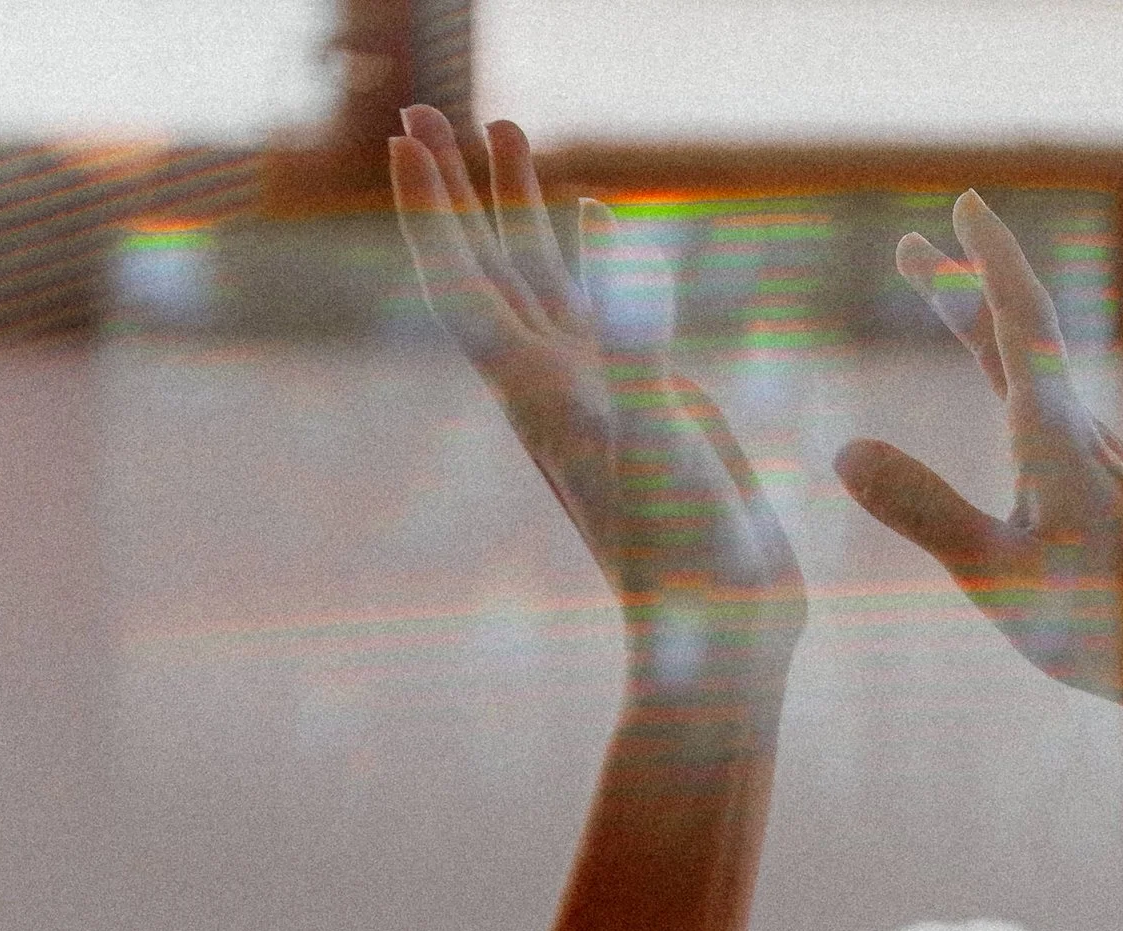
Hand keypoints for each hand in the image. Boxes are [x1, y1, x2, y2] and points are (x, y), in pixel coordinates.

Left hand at [389, 107, 805, 688]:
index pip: (462, 283)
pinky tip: (598, 212)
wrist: (718, 629)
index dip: (428, 209)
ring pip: (539, 277)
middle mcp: (551, 383)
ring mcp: (599, 388)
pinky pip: (602, 305)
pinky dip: (593, 250)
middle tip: (424, 108)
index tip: (403, 136)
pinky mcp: (646, 399)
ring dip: (516, 205)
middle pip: (485, 265)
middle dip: (453, 187)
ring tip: (505, 129)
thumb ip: (636, 350)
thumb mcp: (659, 446)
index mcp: (536, 392)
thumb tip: (615, 248)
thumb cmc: (683, 553)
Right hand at [834, 191, 1122, 721]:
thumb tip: (845, 450)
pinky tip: (1009, 405)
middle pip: (1022, 336)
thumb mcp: (996, 576)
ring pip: (1036, 374)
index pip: (1020, 323)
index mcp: (1057, 440)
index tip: (964, 205)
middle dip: (967, 285)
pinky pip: (1049, 412)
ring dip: (986, 328)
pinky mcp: (1108, 498)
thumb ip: (923, 511)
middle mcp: (1084, 437)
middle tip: (917, 247)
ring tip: (944, 298)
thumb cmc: (1101, 631)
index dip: (990, 260)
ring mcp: (1101, 466)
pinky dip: (1012, 378)